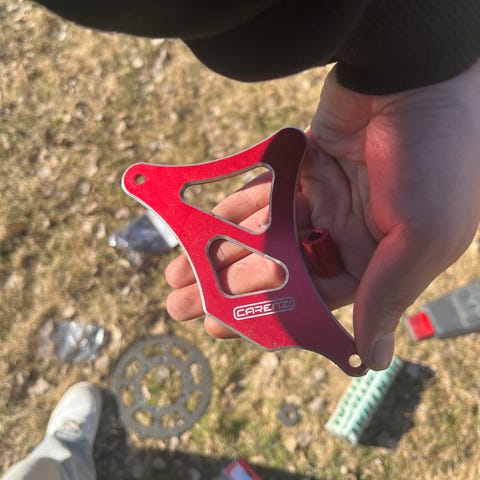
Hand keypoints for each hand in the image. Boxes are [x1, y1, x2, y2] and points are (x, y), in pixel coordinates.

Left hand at [166, 60, 479, 369]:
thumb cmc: (435, 158)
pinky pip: (262, 195)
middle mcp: (348, 233)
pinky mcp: (303, 169)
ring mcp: (324, 200)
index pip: (314, 299)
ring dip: (222, 251)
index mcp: (378, 259)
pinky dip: (233, 210)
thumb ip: (386, 294)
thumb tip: (368, 359)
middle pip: (281, 270)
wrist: (414, 77)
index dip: (266, 313)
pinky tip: (200, 227)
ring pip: (264, 235)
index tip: (221, 325)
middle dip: (231, 287)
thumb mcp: (420, 235)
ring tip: (177, 273)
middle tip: (183, 304)